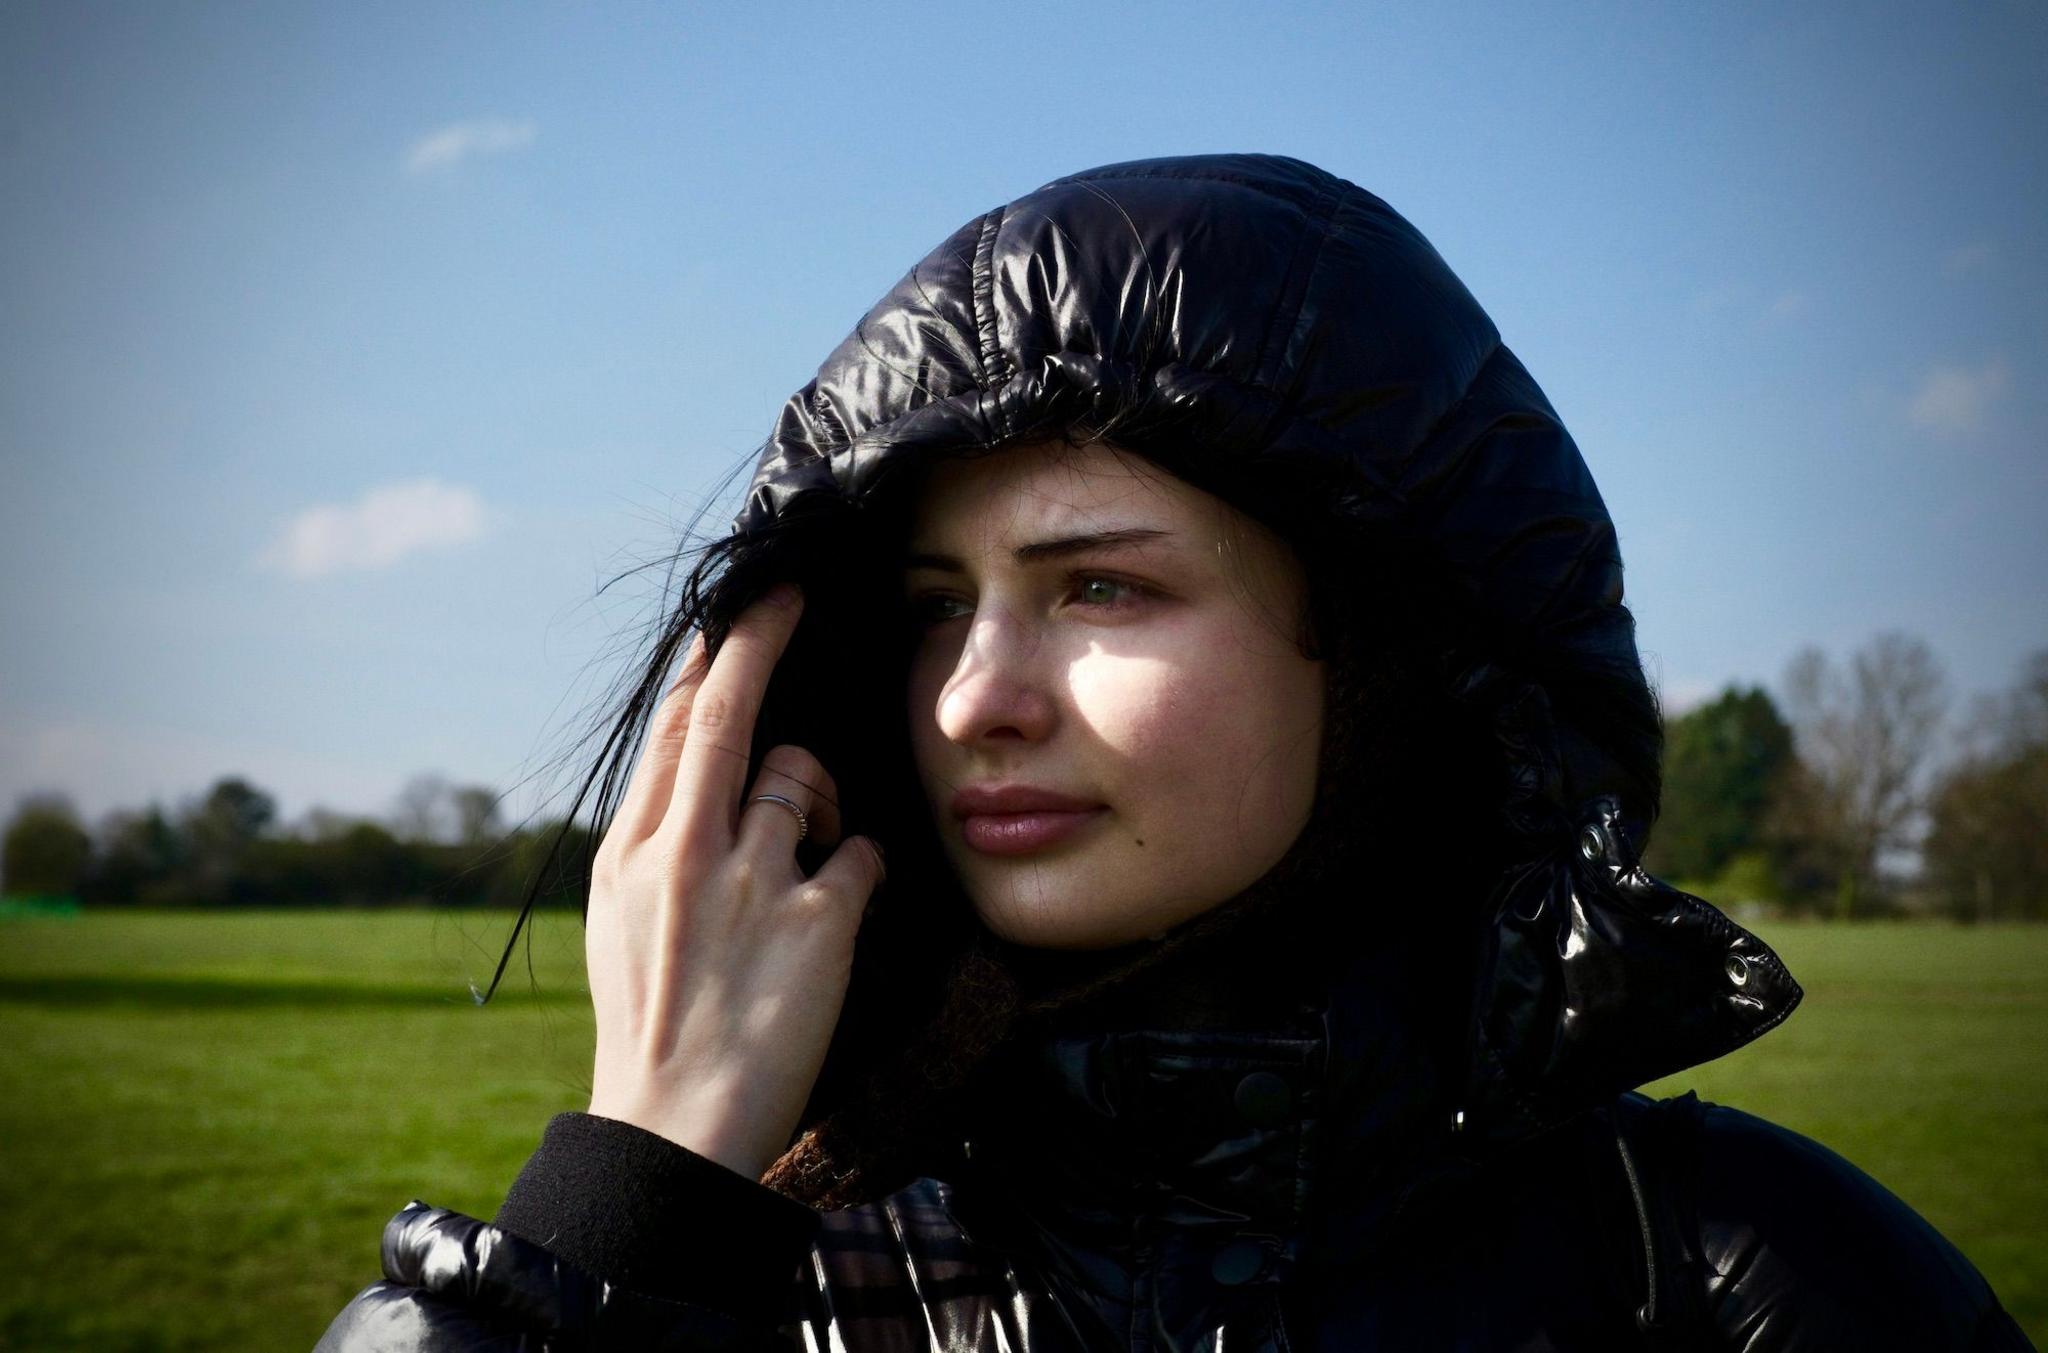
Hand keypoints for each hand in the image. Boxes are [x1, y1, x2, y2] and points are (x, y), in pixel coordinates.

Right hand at [584, 583, 886, 1179]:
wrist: (674, 1128)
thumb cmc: (651, 1022)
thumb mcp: (620, 920)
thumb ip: (655, 847)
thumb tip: (690, 782)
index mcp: (632, 852)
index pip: (673, 730)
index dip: (709, 660)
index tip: (733, 613)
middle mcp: (686, 854)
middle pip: (730, 716)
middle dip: (762, 640)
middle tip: (793, 596)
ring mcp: (753, 885)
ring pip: (803, 778)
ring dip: (819, 799)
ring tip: (810, 852)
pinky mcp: (817, 924)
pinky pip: (863, 853)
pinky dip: (862, 867)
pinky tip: (843, 904)